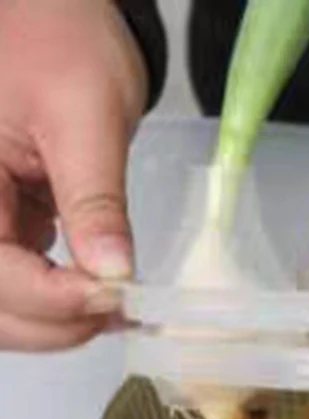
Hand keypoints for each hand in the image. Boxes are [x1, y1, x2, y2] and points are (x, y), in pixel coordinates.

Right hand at [0, 0, 145, 350]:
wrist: (53, 18)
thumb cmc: (59, 40)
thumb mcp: (85, 116)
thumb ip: (95, 200)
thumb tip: (114, 275)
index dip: (53, 301)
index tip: (115, 297)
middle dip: (58, 323)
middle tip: (122, 311)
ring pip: (5, 307)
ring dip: (59, 321)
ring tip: (118, 307)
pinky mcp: (2, 226)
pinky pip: (19, 285)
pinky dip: (60, 302)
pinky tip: (103, 293)